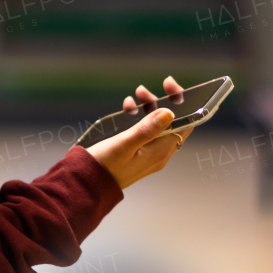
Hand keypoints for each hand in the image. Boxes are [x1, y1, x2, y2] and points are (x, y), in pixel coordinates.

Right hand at [84, 76, 192, 190]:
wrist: (87, 185)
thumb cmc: (104, 166)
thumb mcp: (124, 144)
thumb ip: (147, 129)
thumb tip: (169, 113)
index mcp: (160, 152)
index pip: (185, 124)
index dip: (182, 103)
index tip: (170, 87)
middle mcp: (158, 154)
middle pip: (170, 122)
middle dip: (159, 102)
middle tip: (142, 91)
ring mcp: (148, 154)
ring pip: (155, 125)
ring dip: (146, 108)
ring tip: (132, 98)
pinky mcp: (137, 153)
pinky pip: (144, 132)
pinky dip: (137, 118)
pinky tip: (126, 111)